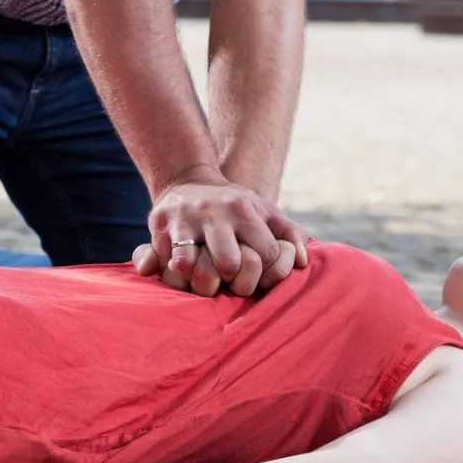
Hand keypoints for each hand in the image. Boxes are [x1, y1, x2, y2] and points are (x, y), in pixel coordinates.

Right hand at [147, 170, 308, 290]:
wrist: (186, 181)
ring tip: (206, 279)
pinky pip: (170, 264)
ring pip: (195, 268)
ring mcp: (186, 219)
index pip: (264, 254)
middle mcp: (215, 212)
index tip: (257, 270)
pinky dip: (177, 275)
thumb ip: (291, 234)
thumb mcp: (264, 211)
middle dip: (232, 279)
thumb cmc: (233, 206)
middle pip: (229, 265)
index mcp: (243, 209)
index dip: (264, 271)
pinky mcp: (159, 226)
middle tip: (229, 278)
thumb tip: (303, 261)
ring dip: (201, 281)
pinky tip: (185, 272)